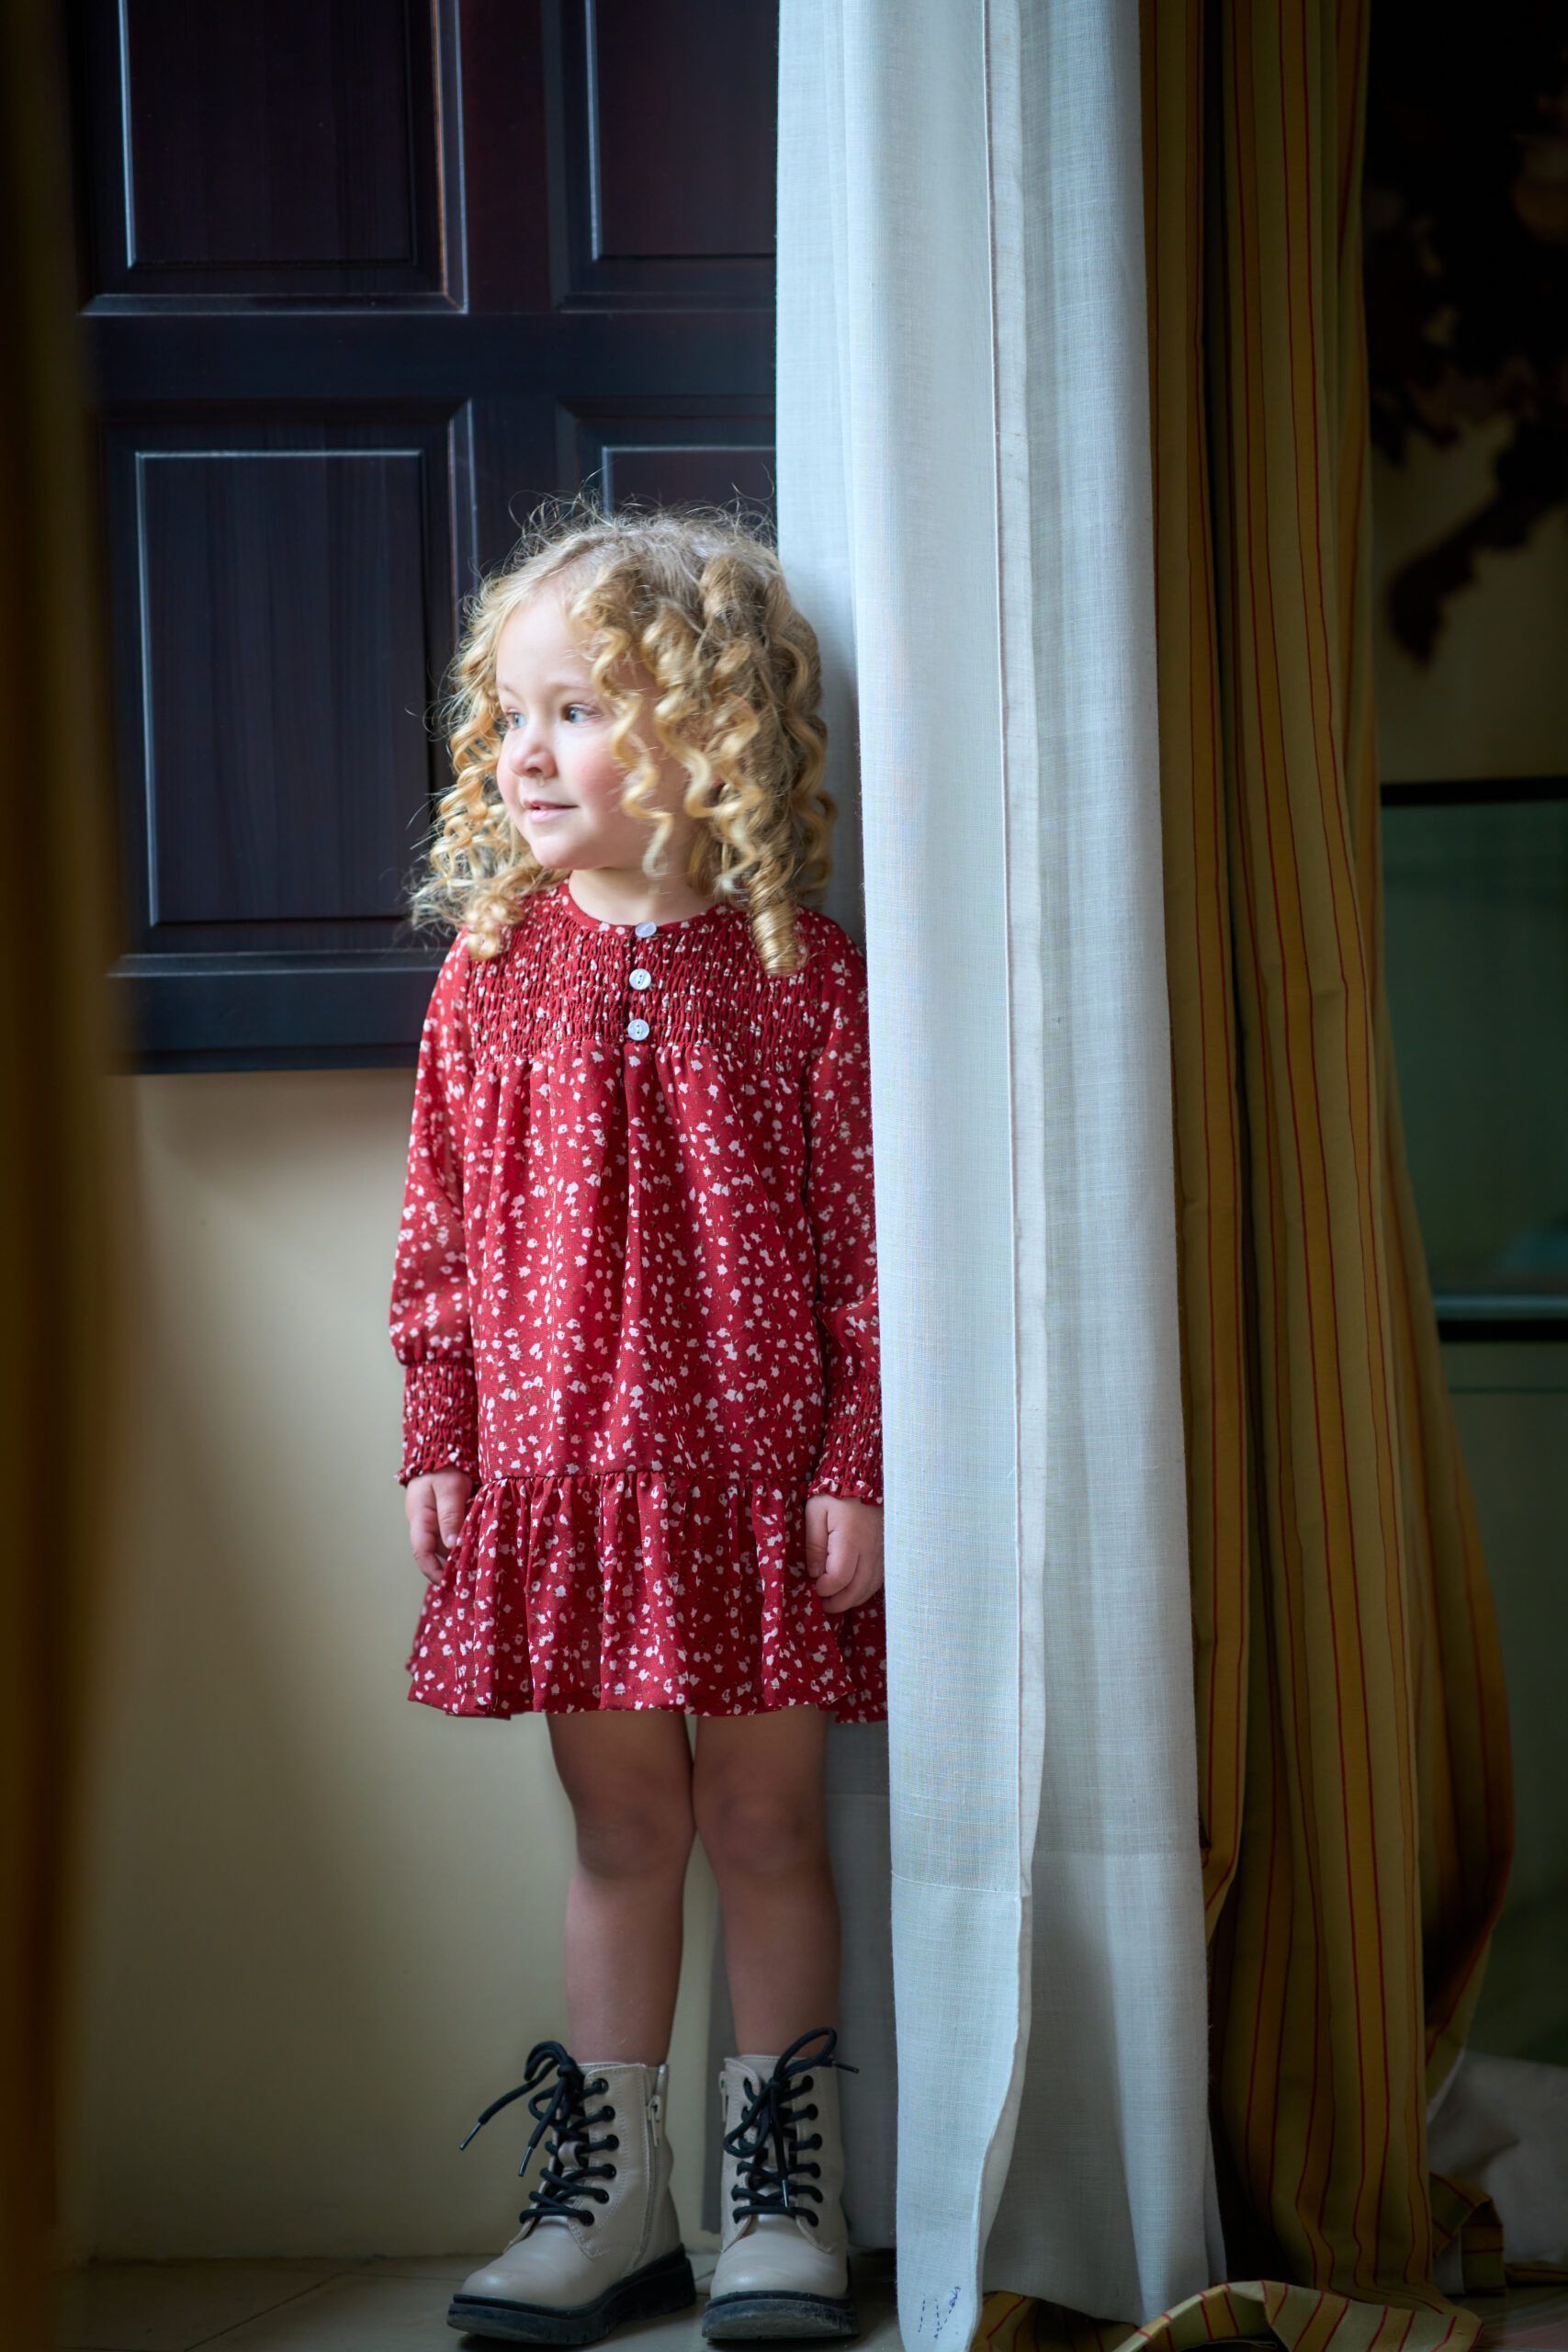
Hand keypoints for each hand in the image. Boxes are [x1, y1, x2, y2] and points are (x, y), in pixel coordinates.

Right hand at [405, 1468, 473, 1583]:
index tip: (447, 1584)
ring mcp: (434, 1517)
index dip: (433, 1571)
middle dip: (453, 1564)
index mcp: (420, 1518)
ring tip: (481, 1559)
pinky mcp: (445, 1511)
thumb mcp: (449, 1490)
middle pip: (438, 1550)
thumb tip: (453, 1545)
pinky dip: (465, 1537)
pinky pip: (454, 1530)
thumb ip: (451, 1516)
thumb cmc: (443, 1465)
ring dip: (461, 1549)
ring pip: (447, 1541)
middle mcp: (424, 1521)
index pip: (422, 1552)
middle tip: (473, 1575)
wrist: (441, 1443)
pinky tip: (480, 1540)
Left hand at [803, 1493, 883, 1612]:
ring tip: (834, 1600)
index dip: (824, 1590)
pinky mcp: (888, 1551)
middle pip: (857, 1590)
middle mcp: (871, 1550)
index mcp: (851, 1539)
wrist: (865, 1474)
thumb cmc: (836, 1492)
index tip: (812, 1587)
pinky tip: (853, 1590)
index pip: (839, 1579)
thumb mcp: (816, 1512)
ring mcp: (883, 1551)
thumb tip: (814, 1574)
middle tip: (821, 1605)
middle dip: (837, 1603)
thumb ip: (814, 1544)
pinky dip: (865, 1590)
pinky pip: (879, 1579)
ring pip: (870, 1588)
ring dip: (852, 1600)